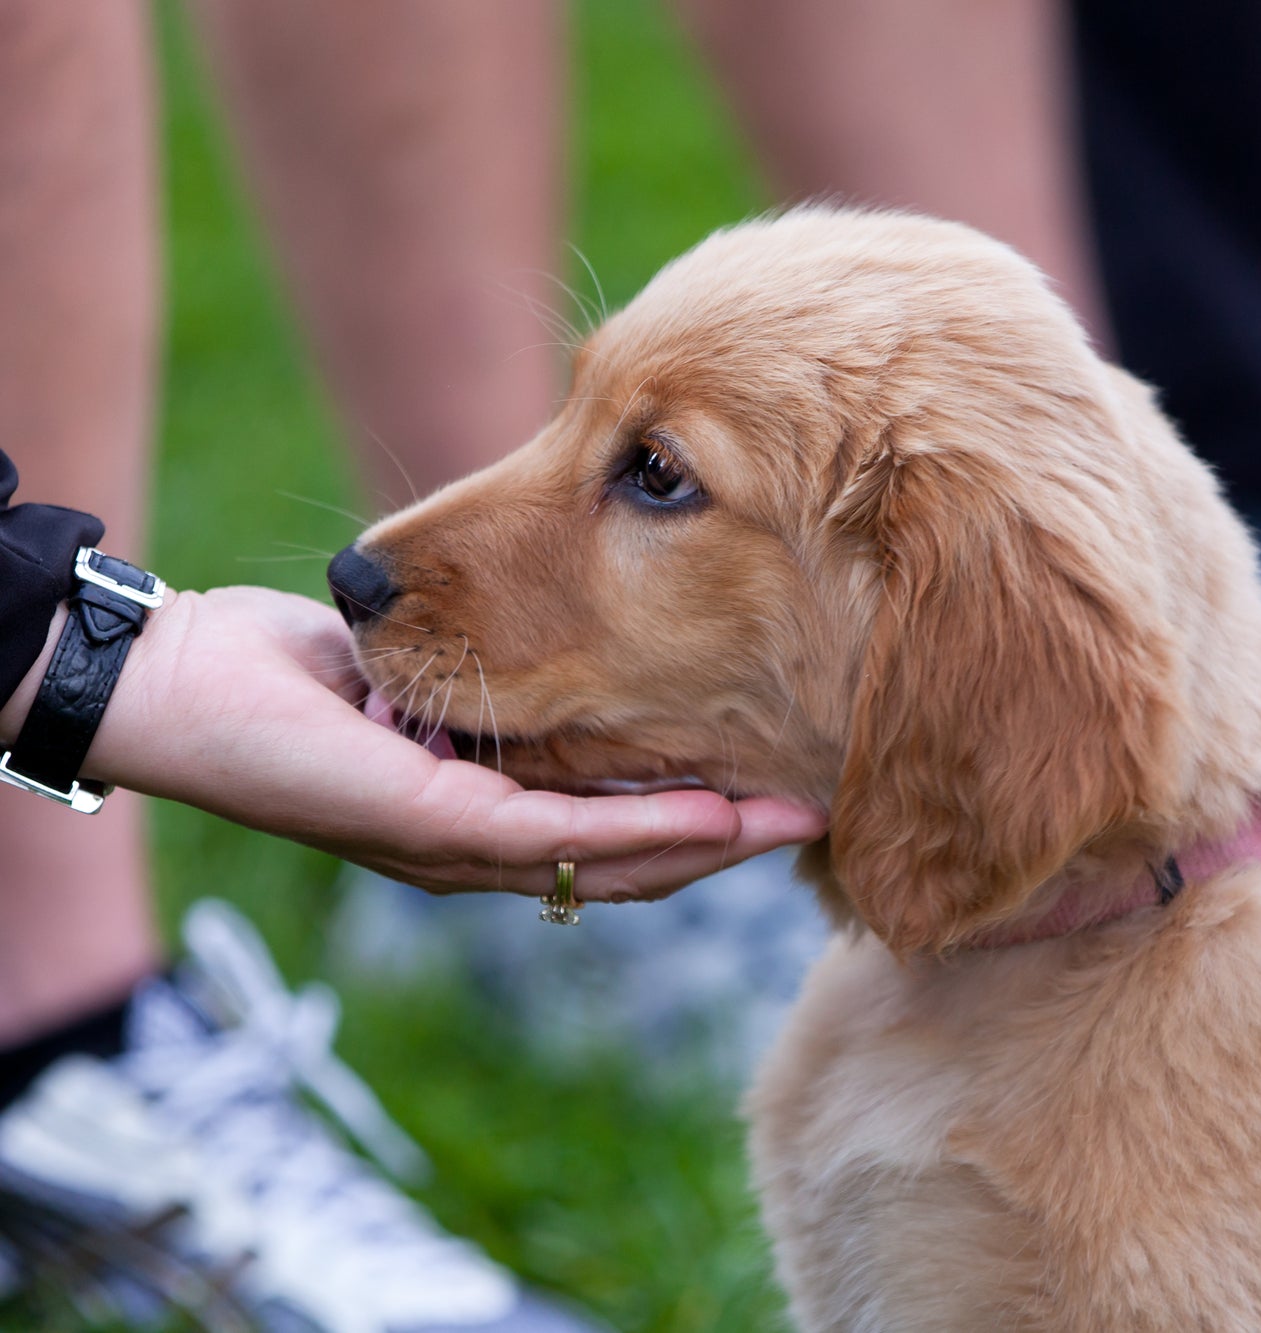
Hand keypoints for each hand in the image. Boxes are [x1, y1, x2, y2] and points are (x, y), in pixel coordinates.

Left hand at [6, 586, 825, 899]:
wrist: (178, 682)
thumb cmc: (293, 669)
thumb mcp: (426, 667)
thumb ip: (501, 673)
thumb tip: (572, 634)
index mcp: (485, 817)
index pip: (616, 832)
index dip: (707, 817)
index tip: (786, 782)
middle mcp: (480, 853)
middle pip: (636, 867)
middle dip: (735, 842)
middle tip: (823, 811)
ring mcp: (458, 853)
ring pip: (614, 865)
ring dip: (715, 848)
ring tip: (798, 824)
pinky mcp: (433, 830)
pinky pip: (557, 838)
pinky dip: (644, 833)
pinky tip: (715, 820)